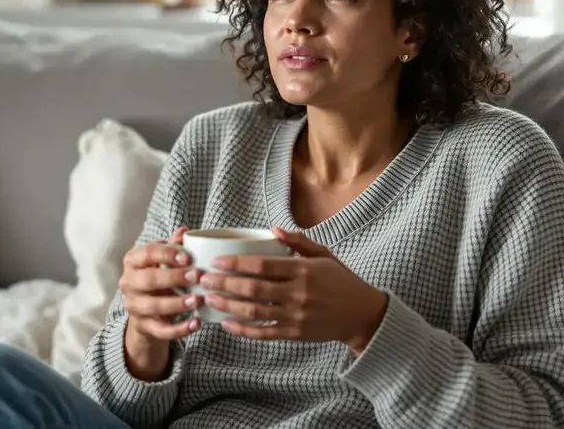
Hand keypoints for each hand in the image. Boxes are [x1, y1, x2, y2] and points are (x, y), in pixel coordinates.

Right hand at [119, 227, 201, 380]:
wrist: (147, 309)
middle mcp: (128, 282)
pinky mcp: (143, 326)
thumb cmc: (158, 275)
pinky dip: (179, 329)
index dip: (167, 254)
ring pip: (153, 306)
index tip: (187, 257)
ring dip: (176, 303)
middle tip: (197, 276)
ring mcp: (133, 305)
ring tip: (197, 300)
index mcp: (133, 261)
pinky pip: (160, 330)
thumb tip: (185, 231)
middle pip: (148, 279)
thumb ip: (173, 246)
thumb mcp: (163, 259)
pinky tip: (196, 323)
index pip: (147, 253)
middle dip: (173, 278)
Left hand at [200, 227, 387, 352]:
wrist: (361, 314)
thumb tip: (272, 229)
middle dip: (224, 284)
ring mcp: (296, 316)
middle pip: (253, 289)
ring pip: (254, 312)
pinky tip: (226, 323)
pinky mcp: (295, 334)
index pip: (263, 265)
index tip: (216, 261)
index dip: (236, 263)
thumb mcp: (324, 254)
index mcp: (303, 270)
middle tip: (203, 280)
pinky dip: (243, 330)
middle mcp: (298, 293)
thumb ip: (298, 241)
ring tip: (209, 299)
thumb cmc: (340, 280)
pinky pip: (264, 333)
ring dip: (228, 306)